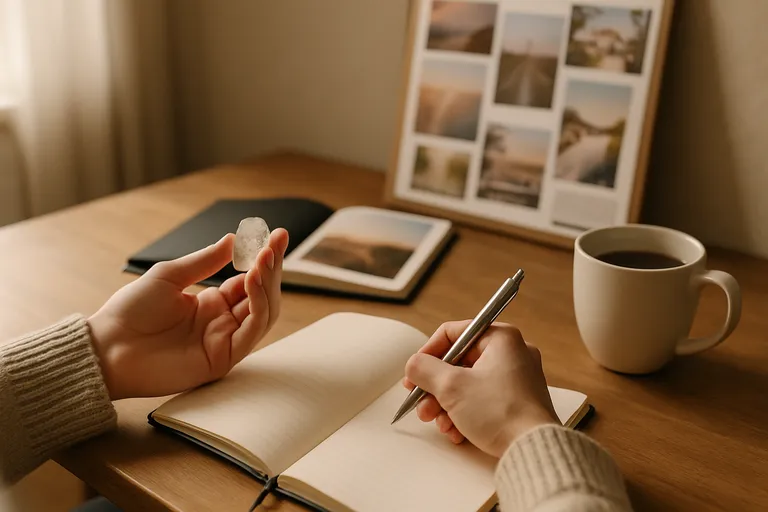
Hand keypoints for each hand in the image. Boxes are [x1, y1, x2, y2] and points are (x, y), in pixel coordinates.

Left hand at [88, 229, 288, 399]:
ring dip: (268, 284)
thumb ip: (204, 261)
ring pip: (264, 313)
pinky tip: (251, 281)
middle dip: (272, 268)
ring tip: (263, 259)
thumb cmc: (131, 311)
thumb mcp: (169, 275)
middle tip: (276, 243)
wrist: (107, 347)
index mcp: (212, 303)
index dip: (263, 259)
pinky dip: (258, 306)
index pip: (249, 280)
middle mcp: (223, 322)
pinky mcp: (222, 359)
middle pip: (262, 295)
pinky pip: (252, 333)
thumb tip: (233, 239)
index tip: (276, 235)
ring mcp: (224, 341)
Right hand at [403, 321, 558, 457]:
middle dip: (435, 388)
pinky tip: (456, 431)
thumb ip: (424, 369)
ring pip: (468, 384)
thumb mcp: (451, 386)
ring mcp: (516, 378)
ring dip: (446, 404)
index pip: (453, 333)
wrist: (532, 449)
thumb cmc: (500, 412)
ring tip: (440, 423)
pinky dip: (465, 413)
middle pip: (458, 363)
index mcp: (500, 338)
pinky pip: (482, 399)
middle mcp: (511, 353)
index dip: (427, 353)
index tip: (414, 372)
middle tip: (422, 404)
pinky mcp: (517, 401)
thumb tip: (414, 366)